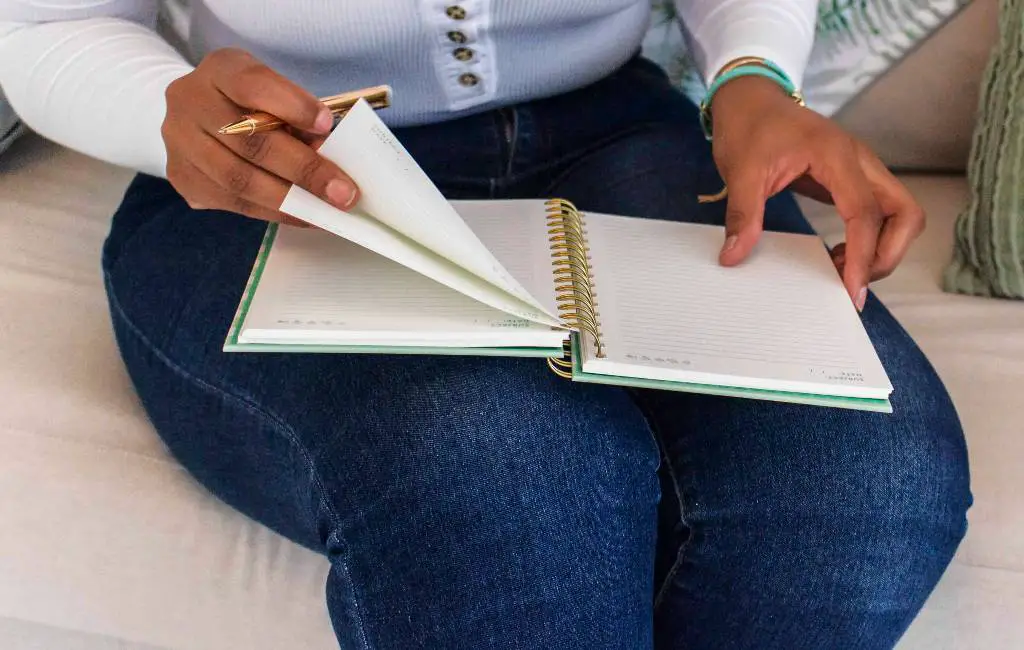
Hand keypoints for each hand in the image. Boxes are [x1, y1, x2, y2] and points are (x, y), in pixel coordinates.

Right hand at [162, 48, 358, 223]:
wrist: (196, 116)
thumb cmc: (247, 102)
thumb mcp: (272, 91)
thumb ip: (295, 115)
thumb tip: (327, 154)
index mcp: (220, 70)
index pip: (254, 85)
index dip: (293, 106)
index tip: (327, 125)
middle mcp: (189, 103)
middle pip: (250, 142)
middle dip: (304, 170)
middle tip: (343, 193)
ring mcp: (180, 144)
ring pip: (240, 180)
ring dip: (292, 201)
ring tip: (327, 211)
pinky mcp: (183, 179)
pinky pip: (235, 202)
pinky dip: (275, 212)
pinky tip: (303, 215)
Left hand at [710, 75, 924, 310]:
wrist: (750, 98)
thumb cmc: (749, 126)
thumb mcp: (740, 171)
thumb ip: (742, 214)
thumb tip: (733, 256)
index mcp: (837, 156)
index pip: (865, 213)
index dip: (863, 255)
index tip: (851, 291)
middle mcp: (860, 161)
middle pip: (906, 213)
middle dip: (888, 254)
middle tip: (852, 283)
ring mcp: (861, 169)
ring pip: (899, 214)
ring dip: (882, 248)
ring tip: (842, 271)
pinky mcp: (853, 178)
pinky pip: (879, 213)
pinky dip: (869, 239)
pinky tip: (837, 255)